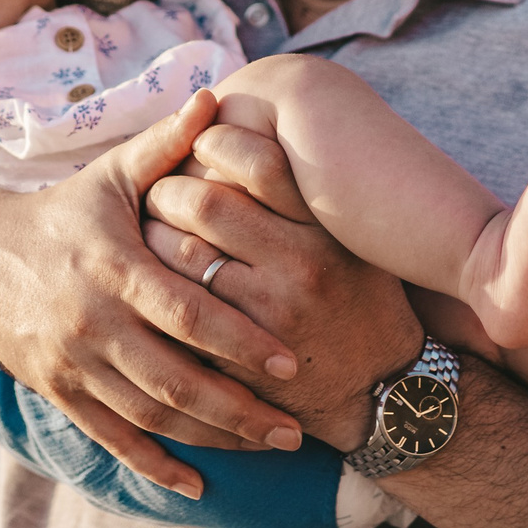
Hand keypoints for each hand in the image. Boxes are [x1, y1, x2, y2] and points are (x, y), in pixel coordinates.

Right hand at [0, 91, 307, 498]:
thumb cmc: (65, 213)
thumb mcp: (111, 175)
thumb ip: (167, 143)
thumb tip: (215, 95)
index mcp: (113, 267)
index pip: (186, 311)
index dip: (239, 339)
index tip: (289, 361)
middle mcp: (92, 322)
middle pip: (174, 379)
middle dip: (239, 408)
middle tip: (295, 427)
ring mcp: (73, 365)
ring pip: (150, 417)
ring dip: (212, 439)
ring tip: (269, 446)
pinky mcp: (60, 394)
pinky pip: (112, 439)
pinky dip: (155, 465)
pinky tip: (199, 484)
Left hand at [142, 120, 423, 450]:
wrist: (383, 390)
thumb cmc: (361, 301)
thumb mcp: (354, 241)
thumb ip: (303, 197)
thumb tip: (241, 137)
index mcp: (326, 227)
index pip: (258, 161)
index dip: (216, 144)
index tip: (200, 147)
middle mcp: (300, 263)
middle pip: (204, 202)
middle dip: (168, 191)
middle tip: (158, 193)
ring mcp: (268, 311)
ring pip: (179, 253)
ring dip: (150, 238)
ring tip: (144, 234)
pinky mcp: (239, 354)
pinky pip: (177, 307)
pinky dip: (156, 288)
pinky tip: (152, 282)